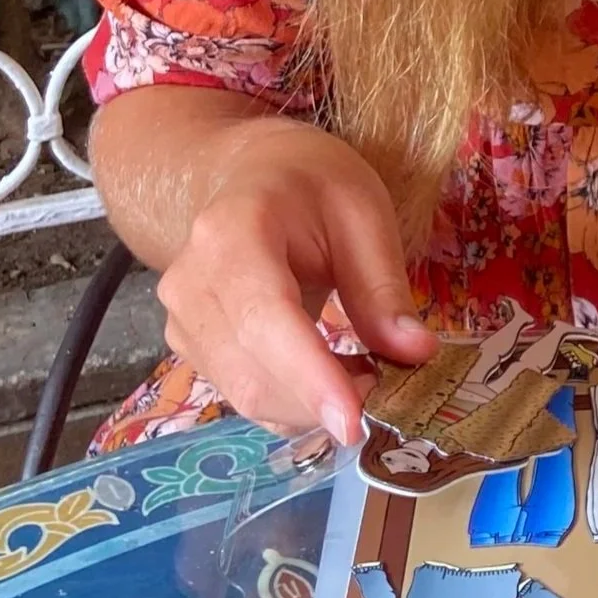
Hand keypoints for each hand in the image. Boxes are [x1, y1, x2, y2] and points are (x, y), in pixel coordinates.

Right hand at [154, 115, 434, 444]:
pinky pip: (243, 393)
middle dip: (323, 398)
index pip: (265, 320)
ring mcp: (181, 319)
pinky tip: (330, 372)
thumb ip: (383, 287)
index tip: (354, 423)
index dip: (309, 377)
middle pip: (252, 373)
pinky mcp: (190, 347)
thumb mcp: (364, 214)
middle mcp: (192, 283)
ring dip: (311, 404)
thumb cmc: (312, 187)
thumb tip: (416, 354)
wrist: (252, 175)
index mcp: (233, 233)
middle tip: (387, 380)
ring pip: (247, 394)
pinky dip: (293, 401)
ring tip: (363, 367)